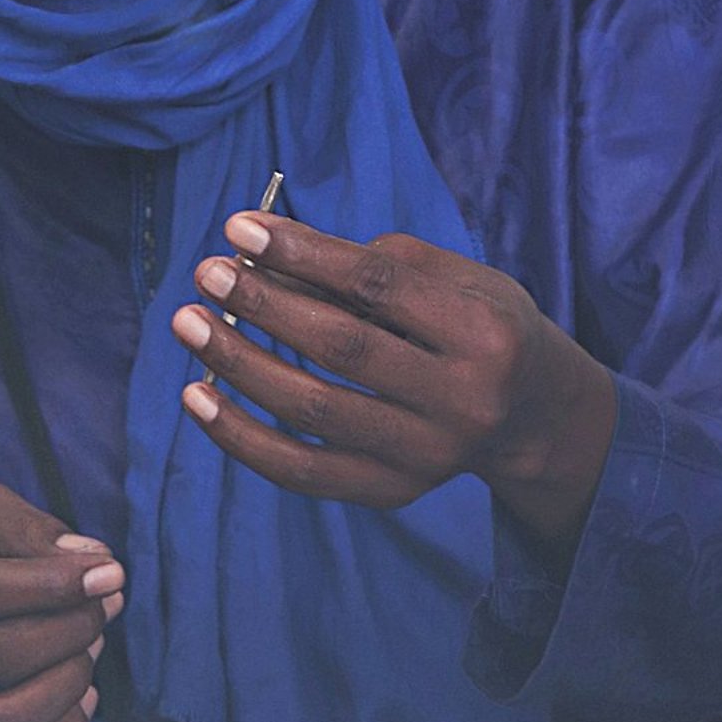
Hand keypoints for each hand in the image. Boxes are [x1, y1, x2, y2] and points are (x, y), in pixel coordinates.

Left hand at [170, 214, 618, 551]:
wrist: (531, 416)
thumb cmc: (479, 326)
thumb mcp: (454, 278)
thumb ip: (370, 266)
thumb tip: (266, 259)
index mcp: (482, 332)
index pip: (378, 287)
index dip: (303, 253)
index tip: (238, 228)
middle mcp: (462, 400)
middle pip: (342, 349)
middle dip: (263, 306)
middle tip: (207, 273)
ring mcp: (426, 455)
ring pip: (313, 412)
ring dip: (239, 365)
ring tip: (190, 324)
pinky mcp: (392, 492)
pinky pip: (301, 472)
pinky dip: (241, 437)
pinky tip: (198, 397)